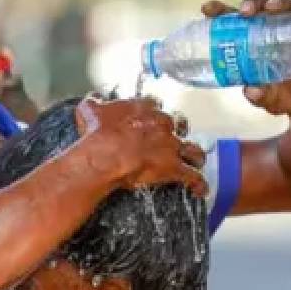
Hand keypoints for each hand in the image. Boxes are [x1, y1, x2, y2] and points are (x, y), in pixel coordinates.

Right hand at [74, 95, 208, 196]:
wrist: (104, 156)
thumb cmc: (97, 134)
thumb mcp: (89, 111)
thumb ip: (94, 102)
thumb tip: (93, 99)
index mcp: (145, 108)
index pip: (156, 104)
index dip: (155, 112)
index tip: (152, 117)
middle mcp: (162, 124)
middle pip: (179, 124)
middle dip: (178, 131)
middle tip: (174, 138)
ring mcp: (170, 146)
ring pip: (193, 149)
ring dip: (195, 155)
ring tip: (196, 161)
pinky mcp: (173, 167)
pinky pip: (193, 176)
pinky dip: (199, 184)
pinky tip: (201, 190)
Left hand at [201, 0, 290, 115]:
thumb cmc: (282, 95)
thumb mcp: (270, 100)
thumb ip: (261, 97)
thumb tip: (252, 91)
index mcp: (249, 42)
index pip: (232, 21)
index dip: (219, 11)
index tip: (208, 9)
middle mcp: (269, 29)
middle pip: (258, 6)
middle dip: (251, 3)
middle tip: (247, 12)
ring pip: (284, 6)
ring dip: (278, 2)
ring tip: (272, 8)